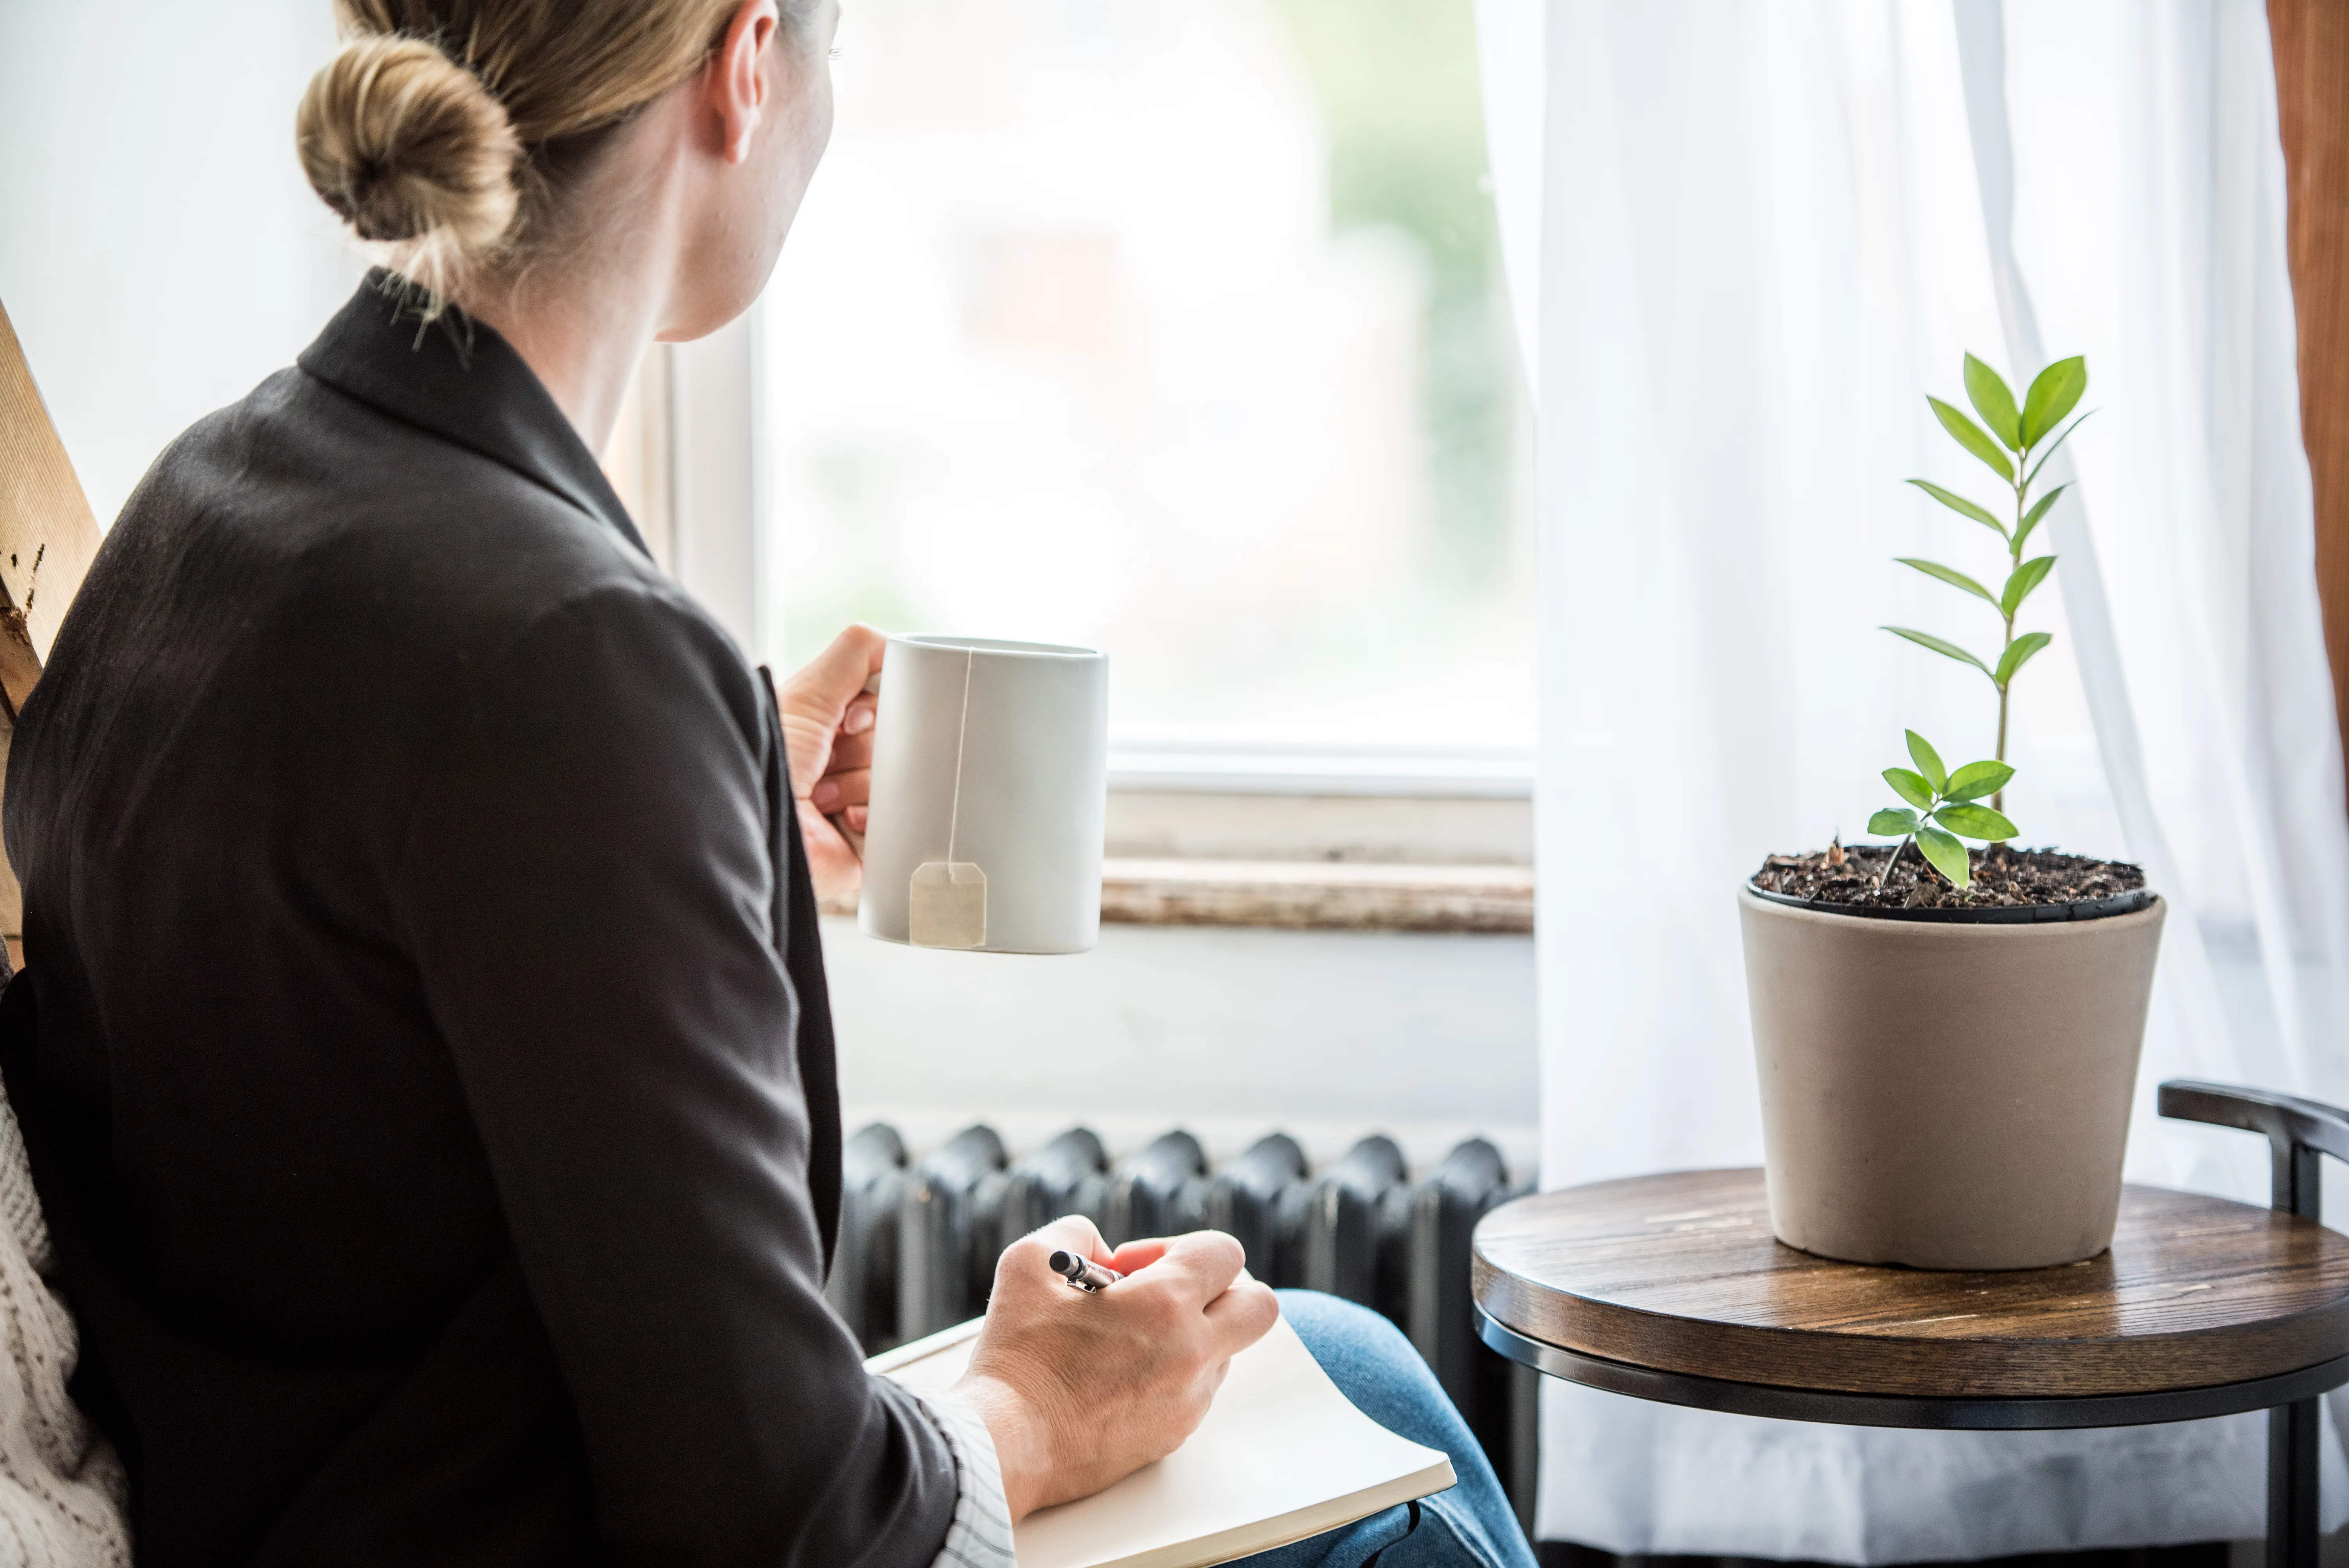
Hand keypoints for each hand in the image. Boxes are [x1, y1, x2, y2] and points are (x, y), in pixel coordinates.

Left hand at [776, 624, 884, 901]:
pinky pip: (900, 821)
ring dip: (861, 785)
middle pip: (892, 741)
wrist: (761, 828)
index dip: (870, 711)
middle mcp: (836, 766)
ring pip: (897, 779)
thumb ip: (853, 655)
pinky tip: (844, 821)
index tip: (848, 720)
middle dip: (861, 749)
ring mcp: (852, 805)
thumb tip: (894, 642)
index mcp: (823, 729)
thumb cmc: (769, 760)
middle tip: (827, 761)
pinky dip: (874, 818)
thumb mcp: (809, 693)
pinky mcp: (866, 843)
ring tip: (824, 798)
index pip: (879, 706)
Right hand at [950, 1217, 1280, 1521]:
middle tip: (1169, 1294)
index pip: (1225, 1253)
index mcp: (1166, 1305)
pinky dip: (1173, 1375)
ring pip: (1226, 1351)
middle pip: (1259, 1306)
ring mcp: (1188, 1401)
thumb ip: (1075, 1233)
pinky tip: (1119, 1376)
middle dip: (1222, 1289)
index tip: (1132, 1268)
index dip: (1178, 1248)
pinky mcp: (1173, 1437)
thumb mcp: (1030, 1264)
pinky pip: (1196, 1393)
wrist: (1004, 1447)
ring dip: (1193, 1333)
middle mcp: (1192, 1354)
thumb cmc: (1016, 1359)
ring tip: (1128, 1338)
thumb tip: (1098, 1247)